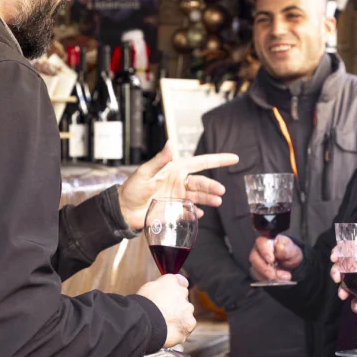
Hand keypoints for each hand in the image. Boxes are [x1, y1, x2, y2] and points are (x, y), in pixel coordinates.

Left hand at [117, 142, 238, 229]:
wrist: (123, 209)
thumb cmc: (132, 188)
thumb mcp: (146, 172)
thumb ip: (160, 160)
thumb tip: (171, 143)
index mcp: (175, 170)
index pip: (201, 163)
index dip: (217, 160)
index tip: (233, 158)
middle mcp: (180, 182)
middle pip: (201, 183)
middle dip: (212, 186)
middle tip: (221, 191)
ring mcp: (178, 197)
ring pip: (199, 197)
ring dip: (209, 199)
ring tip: (217, 202)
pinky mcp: (175, 210)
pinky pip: (189, 211)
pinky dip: (196, 213)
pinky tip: (200, 214)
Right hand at [136, 274, 196, 347]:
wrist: (144, 322)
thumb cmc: (143, 305)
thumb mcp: (148, 287)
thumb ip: (161, 286)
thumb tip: (162, 290)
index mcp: (172, 281)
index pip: (181, 281)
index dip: (177, 289)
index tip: (174, 295)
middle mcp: (183, 293)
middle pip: (184, 299)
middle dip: (177, 305)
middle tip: (165, 313)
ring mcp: (187, 309)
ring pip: (187, 314)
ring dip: (180, 318)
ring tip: (166, 324)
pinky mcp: (189, 324)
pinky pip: (187, 327)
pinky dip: (181, 330)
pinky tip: (170, 332)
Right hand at [249, 235, 302, 281]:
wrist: (290, 262)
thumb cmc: (289, 252)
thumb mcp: (292, 250)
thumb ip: (285, 250)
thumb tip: (278, 247)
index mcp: (267, 240)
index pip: (261, 243)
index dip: (265, 251)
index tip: (271, 260)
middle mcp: (259, 249)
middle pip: (254, 257)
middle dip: (264, 268)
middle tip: (274, 275)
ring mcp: (257, 261)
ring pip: (256, 269)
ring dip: (268, 275)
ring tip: (282, 277)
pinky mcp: (258, 271)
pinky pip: (259, 277)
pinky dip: (269, 280)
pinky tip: (279, 280)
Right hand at [330, 248, 356, 311]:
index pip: (354, 250)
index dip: (341, 251)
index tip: (335, 257)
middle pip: (346, 268)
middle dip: (337, 271)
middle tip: (336, 277)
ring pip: (349, 285)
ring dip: (342, 289)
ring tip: (342, 295)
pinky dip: (354, 305)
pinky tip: (355, 306)